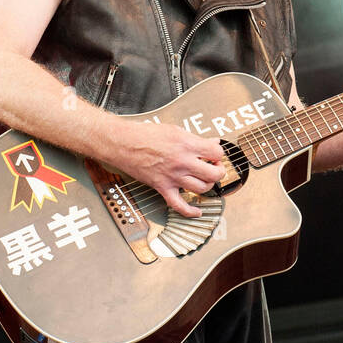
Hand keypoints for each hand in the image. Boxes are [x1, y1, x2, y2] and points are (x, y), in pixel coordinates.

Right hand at [108, 120, 225, 218]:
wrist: (123, 143)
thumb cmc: (145, 135)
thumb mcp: (175, 130)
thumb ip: (195, 139)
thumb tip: (211, 142)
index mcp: (186, 144)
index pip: (216, 152)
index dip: (218, 154)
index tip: (215, 155)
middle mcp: (182, 162)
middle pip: (213, 174)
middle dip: (219, 171)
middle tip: (215, 168)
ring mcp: (173, 176)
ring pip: (201, 189)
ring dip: (208, 186)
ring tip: (205, 180)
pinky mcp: (163, 187)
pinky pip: (179, 205)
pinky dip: (190, 212)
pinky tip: (197, 211)